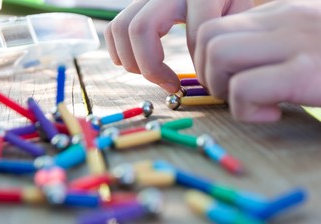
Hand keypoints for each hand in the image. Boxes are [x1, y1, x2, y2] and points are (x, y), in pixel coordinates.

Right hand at [104, 0, 252, 92]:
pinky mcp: (136, 4)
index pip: (195, 32)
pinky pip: (114, 28)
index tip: (206, 79)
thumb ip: (228, 38)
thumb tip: (208, 75)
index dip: (200, 62)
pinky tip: (139, 63)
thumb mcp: (240, 13)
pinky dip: (119, 52)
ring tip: (155, 75)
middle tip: (170, 84)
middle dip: (151, 67)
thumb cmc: (227, 3)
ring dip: (132, 62)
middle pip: (140, 29)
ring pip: (122, 29)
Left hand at [195, 0, 320, 121]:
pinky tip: (273, 113)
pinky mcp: (304, 72)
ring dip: (223, 88)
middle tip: (234, 93)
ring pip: (217, 55)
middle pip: (206, 35)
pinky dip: (246, 110)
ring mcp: (294, 41)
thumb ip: (275, 43)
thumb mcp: (312, 39)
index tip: (229, 80)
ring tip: (252, 102)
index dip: (208, 59)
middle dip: (207, 73)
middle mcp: (284, 18)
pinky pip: (243, 88)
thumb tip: (243, 65)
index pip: (215, 25)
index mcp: (281, 12)